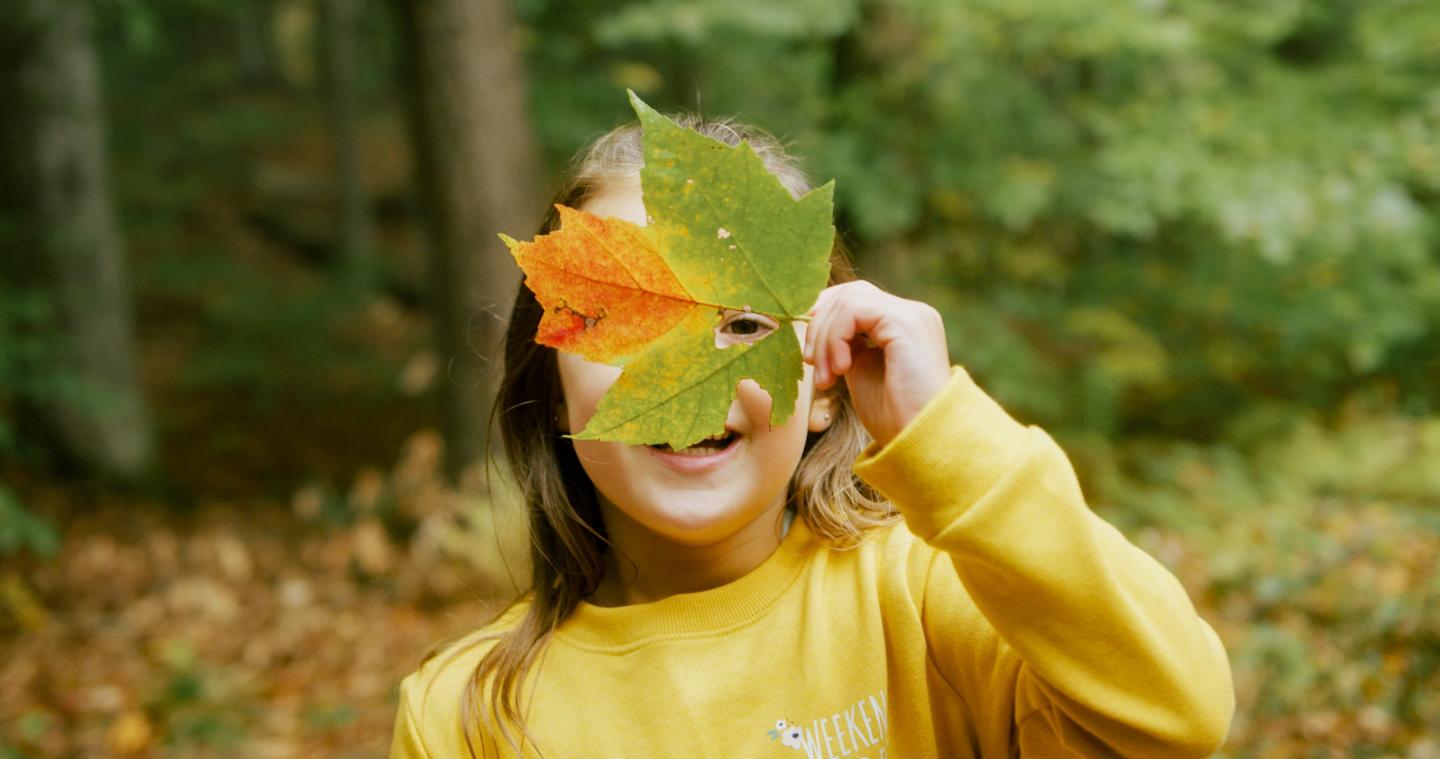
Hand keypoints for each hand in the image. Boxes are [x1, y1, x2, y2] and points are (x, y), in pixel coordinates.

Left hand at [802, 281, 950, 446]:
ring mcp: (912, 314)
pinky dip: (836, 337)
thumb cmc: (894, 417)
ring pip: (848, 300)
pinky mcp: (906, 322)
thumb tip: (816, 328)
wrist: (921, 441)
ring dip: (825, 338)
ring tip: (827, 376)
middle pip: (850, 293)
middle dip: (819, 325)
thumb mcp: (861, 371)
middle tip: (811, 363)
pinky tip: (841, 369)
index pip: (856, 298)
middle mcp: (912, 313)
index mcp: (903, 324)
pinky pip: (854, 311)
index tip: (810, 353)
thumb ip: (846, 345)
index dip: (824, 317)